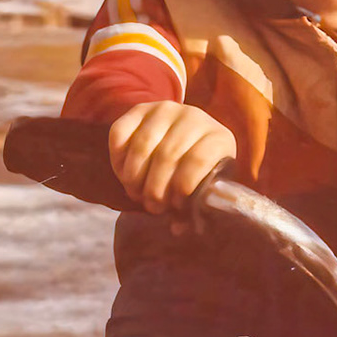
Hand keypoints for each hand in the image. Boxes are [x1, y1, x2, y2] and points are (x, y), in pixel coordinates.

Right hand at [109, 101, 236, 214]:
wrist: (186, 137)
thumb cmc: (198, 172)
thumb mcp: (204, 187)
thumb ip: (195, 208)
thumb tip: (177, 228)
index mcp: (218, 138)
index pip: (198, 161)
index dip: (182, 189)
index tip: (175, 206)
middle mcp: (193, 117)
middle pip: (167, 156)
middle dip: (155, 189)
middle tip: (152, 206)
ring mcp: (165, 109)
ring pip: (141, 147)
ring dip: (134, 178)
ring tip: (137, 194)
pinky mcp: (139, 108)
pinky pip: (119, 135)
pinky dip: (118, 161)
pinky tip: (126, 176)